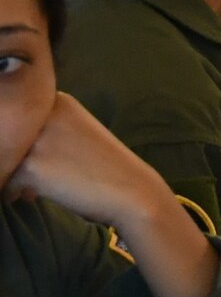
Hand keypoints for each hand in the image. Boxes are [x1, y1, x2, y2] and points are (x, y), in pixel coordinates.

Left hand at [13, 94, 220, 296]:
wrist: (132, 191)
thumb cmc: (104, 166)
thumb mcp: (77, 132)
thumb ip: (45, 128)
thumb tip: (7, 144)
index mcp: (58, 100)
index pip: (16, 115)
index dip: (20, 139)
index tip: (32, 153)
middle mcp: (44, 112)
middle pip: (5, 136)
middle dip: (11, 156)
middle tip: (27, 173)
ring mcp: (37, 138)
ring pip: (2, 157)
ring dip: (9, 173)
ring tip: (28, 187)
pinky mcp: (31, 165)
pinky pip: (3, 180)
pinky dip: (12, 191)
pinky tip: (29, 196)